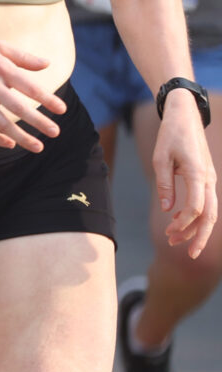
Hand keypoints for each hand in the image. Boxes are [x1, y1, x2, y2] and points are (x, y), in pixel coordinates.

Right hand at [0, 29, 65, 152]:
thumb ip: (23, 57)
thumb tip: (47, 64)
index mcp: (1, 68)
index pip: (29, 87)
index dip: (47, 99)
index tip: (62, 110)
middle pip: (17, 108)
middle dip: (38, 122)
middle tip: (55, 133)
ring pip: (1, 123)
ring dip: (20, 137)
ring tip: (37, 147)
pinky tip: (10, 144)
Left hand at [153, 95, 217, 255]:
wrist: (185, 118)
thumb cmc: (171, 136)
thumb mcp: (161, 158)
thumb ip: (165, 184)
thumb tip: (168, 210)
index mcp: (198, 173)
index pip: (197, 207)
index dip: (184, 223)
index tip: (169, 231)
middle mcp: (208, 179)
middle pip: (210, 215)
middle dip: (199, 236)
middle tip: (186, 253)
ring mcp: (210, 179)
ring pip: (209, 211)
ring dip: (194, 228)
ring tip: (174, 240)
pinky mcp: (206, 179)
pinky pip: (205, 202)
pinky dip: (194, 216)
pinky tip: (179, 222)